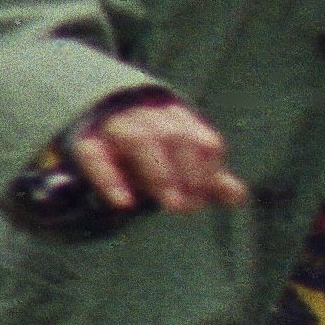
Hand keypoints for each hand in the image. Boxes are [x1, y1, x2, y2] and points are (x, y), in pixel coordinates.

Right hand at [55, 92, 245, 214]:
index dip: (207, 170)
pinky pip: (96, 157)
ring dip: (160, 175)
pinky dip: (110, 179)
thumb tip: (239, 197)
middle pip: (173, 137)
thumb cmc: (147, 152)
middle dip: (186, 173)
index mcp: (178, 119)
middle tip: (188, 207)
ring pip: (139, 141)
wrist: (93, 126)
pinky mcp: (85, 143)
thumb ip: (207, 179)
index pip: (203, 141)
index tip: (204, 197)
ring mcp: (115, 126)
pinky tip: (124, 203)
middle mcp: (149, 116)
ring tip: (171, 205)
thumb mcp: (179, 164)